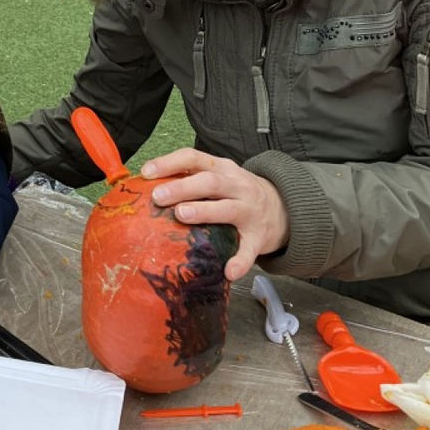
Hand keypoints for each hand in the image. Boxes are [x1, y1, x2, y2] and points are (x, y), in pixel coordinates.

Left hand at [141, 149, 289, 281]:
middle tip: (158, 196)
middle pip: (209, 182)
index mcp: (221, 168)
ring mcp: (249, 210)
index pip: (194, 157)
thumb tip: (147, 185)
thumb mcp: (217, 175)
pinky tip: (229, 271)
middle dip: (182, 187)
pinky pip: (250, 249)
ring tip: (182, 215)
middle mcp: (237, 185)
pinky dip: (240, 260)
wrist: (282, 207)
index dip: (170, 162)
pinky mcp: (259, 237)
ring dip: (205, 211)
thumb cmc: (235, 191)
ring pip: (228, 209)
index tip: (147, 172)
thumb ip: (189, 177)